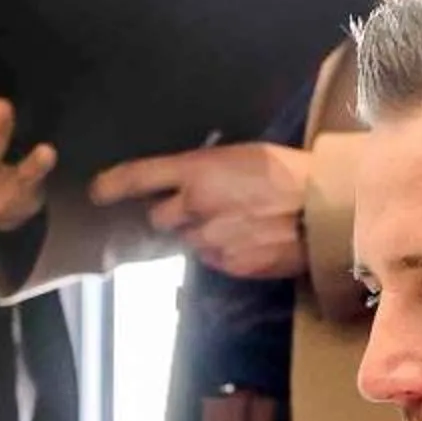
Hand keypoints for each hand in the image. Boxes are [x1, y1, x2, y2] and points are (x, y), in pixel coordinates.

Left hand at [90, 143, 311, 279]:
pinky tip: (248, 238)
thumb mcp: (242, 155)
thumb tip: (185, 180)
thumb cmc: (289, 173)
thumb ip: (206, 168)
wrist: (324, 211)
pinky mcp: (228, 265)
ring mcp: (210, 239)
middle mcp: (195, 206)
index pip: (139, 177)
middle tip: (199, 206)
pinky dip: (222, 251)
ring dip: (200, 233)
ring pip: (187, 241)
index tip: (97, 192)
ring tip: (235, 222)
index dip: (112, 185)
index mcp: (197, 171)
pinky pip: (211, 259)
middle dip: (171, 213)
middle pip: (158, 218)